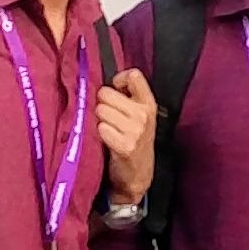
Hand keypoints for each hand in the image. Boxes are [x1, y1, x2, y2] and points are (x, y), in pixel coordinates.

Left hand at [97, 69, 159, 203]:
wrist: (138, 174)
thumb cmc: (134, 140)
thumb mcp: (139, 116)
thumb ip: (128, 97)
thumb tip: (105, 82)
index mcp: (149, 103)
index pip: (134, 76)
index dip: (118, 79)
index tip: (115, 89)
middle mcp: (143, 114)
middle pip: (107, 93)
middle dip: (102, 103)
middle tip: (109, 117)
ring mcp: (135, 130)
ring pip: (101, 110)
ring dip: (99, 119)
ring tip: (108, 129)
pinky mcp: (124, 145)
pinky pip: (101, 128)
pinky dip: (100, 134)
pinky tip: (107, 140)